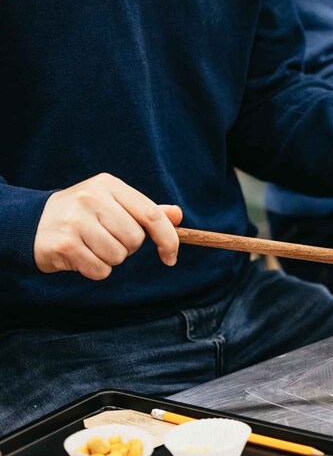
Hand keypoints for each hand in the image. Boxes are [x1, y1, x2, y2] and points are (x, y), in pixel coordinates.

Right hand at [34, 173, 182, 280]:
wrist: (32, 223)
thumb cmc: (83, 215)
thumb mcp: (113, 204)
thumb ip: (145, 211)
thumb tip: (177, 214)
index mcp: (109, 185)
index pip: (152, 215)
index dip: (168, 239)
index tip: (171, 257)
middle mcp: (92, 198)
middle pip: (135, 239)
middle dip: (127, 247)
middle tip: (106, 239)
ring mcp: (75, 220)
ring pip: (118, 256)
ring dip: (110, 259)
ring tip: (91, 246)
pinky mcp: (63, 244)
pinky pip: (100, 270)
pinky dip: (95, 270)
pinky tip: (80, 257)